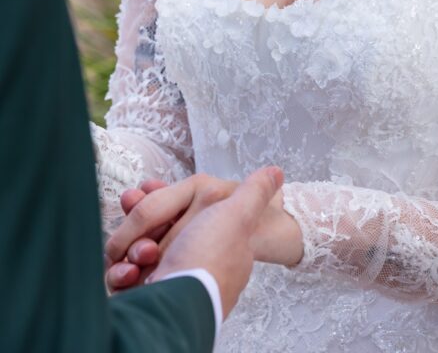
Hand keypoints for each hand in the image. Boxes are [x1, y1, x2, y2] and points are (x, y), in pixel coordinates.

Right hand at [111, 166, 284, 319]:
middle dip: (137, 219)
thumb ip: (255, 192)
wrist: (184, 307)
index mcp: (208, 233)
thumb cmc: (211, 260)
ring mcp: (167, 277)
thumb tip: (276, 172)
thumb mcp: (239, 216)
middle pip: (151, 226)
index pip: (179, 207)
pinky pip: (121, 276)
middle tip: (131, 213)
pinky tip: (126, 274)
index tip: (143, 190)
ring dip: (129, 247)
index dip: (157, 198)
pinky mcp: (146, 296)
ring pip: (133, 250)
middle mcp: (188, 255)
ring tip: (139, 256)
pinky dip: (119, 273)